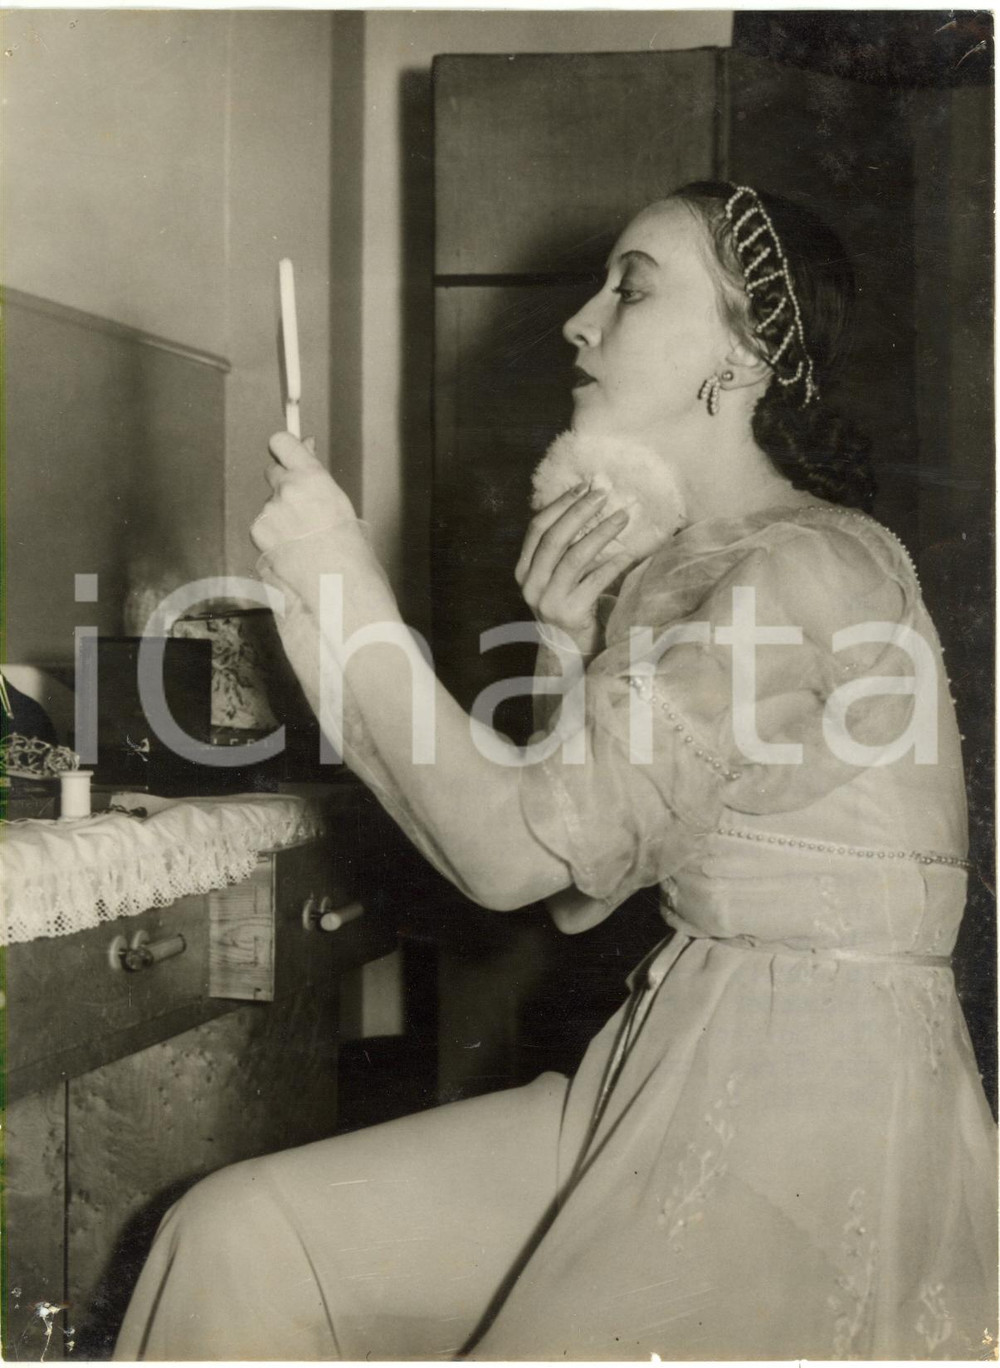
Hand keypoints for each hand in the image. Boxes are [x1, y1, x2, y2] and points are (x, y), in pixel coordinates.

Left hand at [251, 432, 357, 553]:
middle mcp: (287, 488)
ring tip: (302, 539)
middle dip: (284, 485)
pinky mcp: (259, 531)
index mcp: (311, 476)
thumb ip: (316, 476)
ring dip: (280, 516)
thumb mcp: (339, 500)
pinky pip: (262, 526)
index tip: (288, 453)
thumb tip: (305, 451)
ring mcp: (270, 510)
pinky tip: (290, 548)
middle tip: (301, 507)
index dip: (284, 448)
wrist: (338, 580)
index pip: (282, 442)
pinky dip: (272, 536)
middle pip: (273, 473)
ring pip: (270, 505)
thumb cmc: (349, 545)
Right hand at [515, 485, 633, 657]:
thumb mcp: (555, 579)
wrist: (569, 654)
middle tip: (604, 495)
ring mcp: (548, 601)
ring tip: (622, 517)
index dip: (560, 504)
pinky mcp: (569, 614)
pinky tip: (628, 553)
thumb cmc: (569, 608)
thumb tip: (586, 505)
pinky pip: (594, 581)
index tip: (583, 487)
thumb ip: (561, 551)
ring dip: (600, 532)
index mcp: (524, 571)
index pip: (537, 528)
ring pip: (574, 556)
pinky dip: (612, 564)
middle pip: (554, 538)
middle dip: (579, 512)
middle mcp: (531, 585)